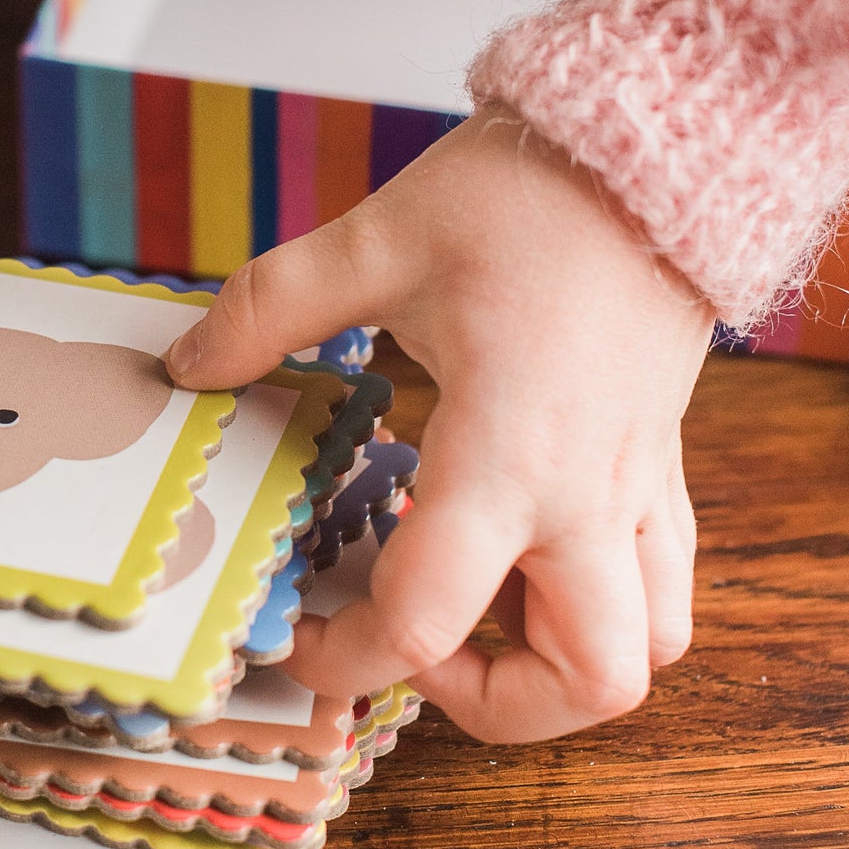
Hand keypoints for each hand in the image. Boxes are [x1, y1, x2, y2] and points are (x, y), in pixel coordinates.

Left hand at [166, 109, 714, 742]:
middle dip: (490, 703)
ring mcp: (639, 485)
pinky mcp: (659, 459)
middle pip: (588, 684)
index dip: (345, 660)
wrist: (657, 146)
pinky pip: (663, 578)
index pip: (427, 621)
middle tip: (409, 643)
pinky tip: (525, 550)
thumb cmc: (529, 194)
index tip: (293, 638)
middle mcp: (588, 496)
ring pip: (649, 647)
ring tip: (475, 608)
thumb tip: (186, 366)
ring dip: (564, 664)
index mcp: (509, 456)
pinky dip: (604, 603)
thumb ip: (269, 309)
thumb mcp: (379, 241)